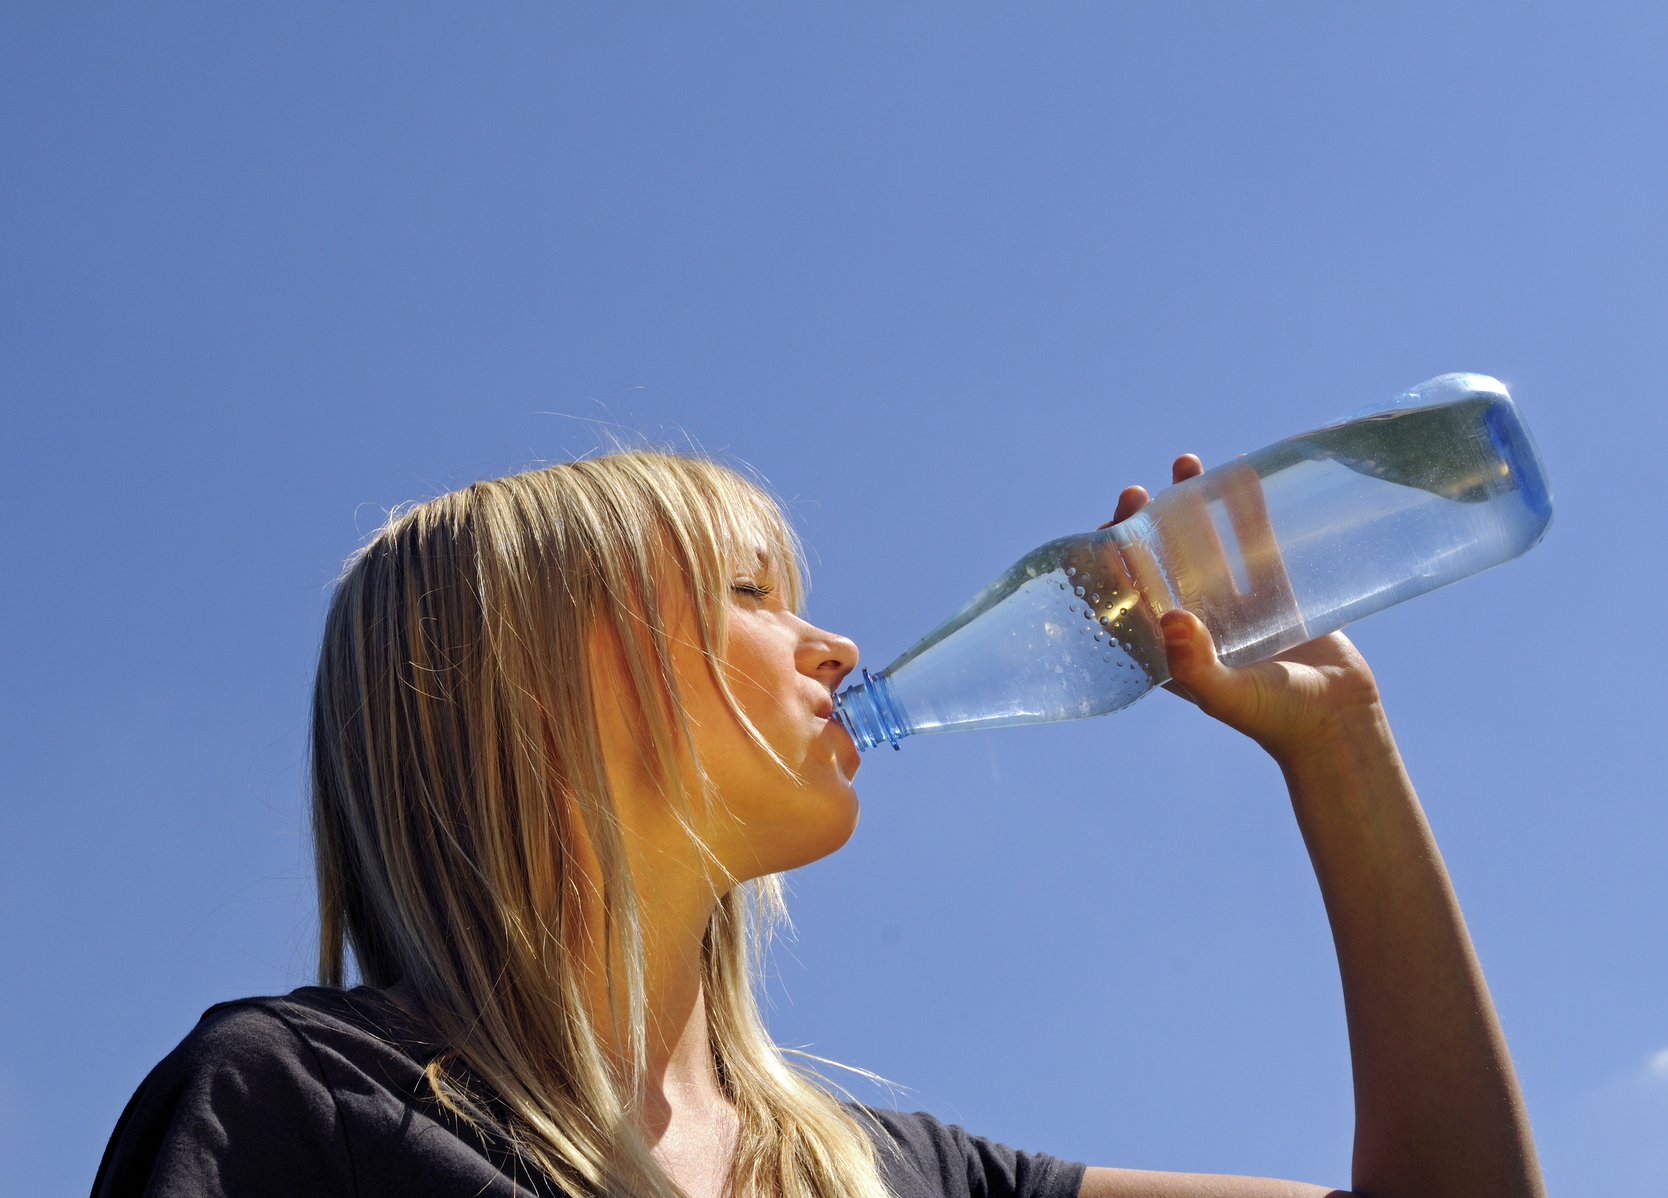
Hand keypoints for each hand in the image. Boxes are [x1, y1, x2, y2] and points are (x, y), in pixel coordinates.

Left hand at [1106, 455, 1383, 764]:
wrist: (1338, 724)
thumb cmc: (1275, 720)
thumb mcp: (1228, 696)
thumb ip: (1196, 666)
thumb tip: (1171, 618)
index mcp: (1171, 650)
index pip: (1129, 599)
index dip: (1111, 566)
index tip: (1104, 532)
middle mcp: (1197, 625)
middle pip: (1161, 564)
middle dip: (1145, 526)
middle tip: (1136, 494)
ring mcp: (1235, 607)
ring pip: (1205, 545)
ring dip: (1191, 508)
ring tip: (1184, 465)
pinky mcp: (1276, 595)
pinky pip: (1256, 543)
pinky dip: (1246, 510)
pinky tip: (1239, 475)